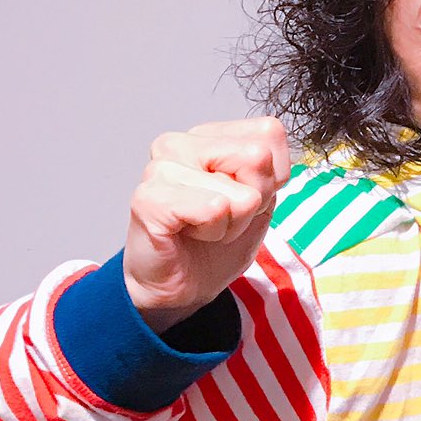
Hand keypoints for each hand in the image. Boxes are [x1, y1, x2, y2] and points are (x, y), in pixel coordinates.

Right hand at [122, 118, 289, 332]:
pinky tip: (189, 233)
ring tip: (203, 227)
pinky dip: (213, 231)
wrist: (180, 287)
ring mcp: (161, 167)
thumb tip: (266, 155)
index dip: (271, 177)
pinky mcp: (149, 197)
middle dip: (254, 201)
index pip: (270, 132)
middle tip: (222, 217)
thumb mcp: (261, 202)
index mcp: (208, 136)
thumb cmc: (216, 244)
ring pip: (241, 192)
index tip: (243, 199)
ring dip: (232, 223)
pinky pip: (214, 209)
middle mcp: (180, 143)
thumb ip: (270, 171)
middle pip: (258, 157)